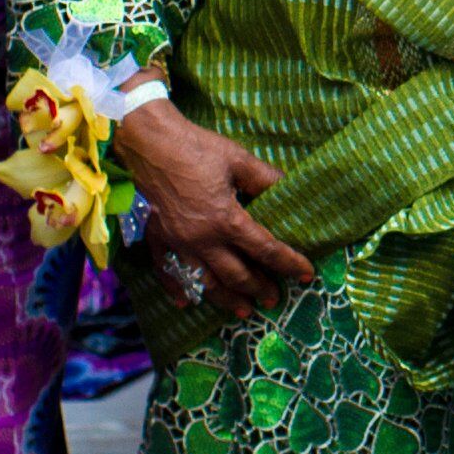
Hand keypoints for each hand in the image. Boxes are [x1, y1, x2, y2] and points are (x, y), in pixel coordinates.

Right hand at [117, 96, 310, 315]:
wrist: (148, 143)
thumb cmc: (195, 148)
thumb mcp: (239, 160)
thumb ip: (266, 179)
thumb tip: (289, 187)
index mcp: (226, 220)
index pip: (266, 249)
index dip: (289, 263)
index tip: (306, 274)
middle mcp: (202, 239)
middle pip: (236, 275)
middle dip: (258, 289)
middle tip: (274, 299)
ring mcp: (177, 243)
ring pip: (205, 282)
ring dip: (226, 300)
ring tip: (243, 310)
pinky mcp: (156, 238)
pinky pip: (166, 271)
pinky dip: (176, 289)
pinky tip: (185, 302)